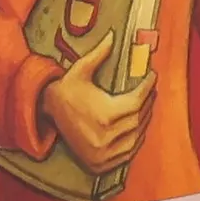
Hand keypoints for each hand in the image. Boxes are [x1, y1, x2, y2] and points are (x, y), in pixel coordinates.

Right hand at [39, 30, 155, 172]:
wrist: (47, 111)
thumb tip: (112, 36)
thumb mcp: (81, 69)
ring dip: (144, 123)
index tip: (152, 76)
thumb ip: (100, 53)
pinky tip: (137, 129)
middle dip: (148, 103)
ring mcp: (102, 154)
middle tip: (151, 89)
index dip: (147, 88)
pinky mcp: (99, 164)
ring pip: (135, 139)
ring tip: (147, 107)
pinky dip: (134, 142)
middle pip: (138, 120)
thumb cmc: (67, 88)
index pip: (136, 102)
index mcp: (104, 114)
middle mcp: (105, 137)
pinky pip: (126, 155)